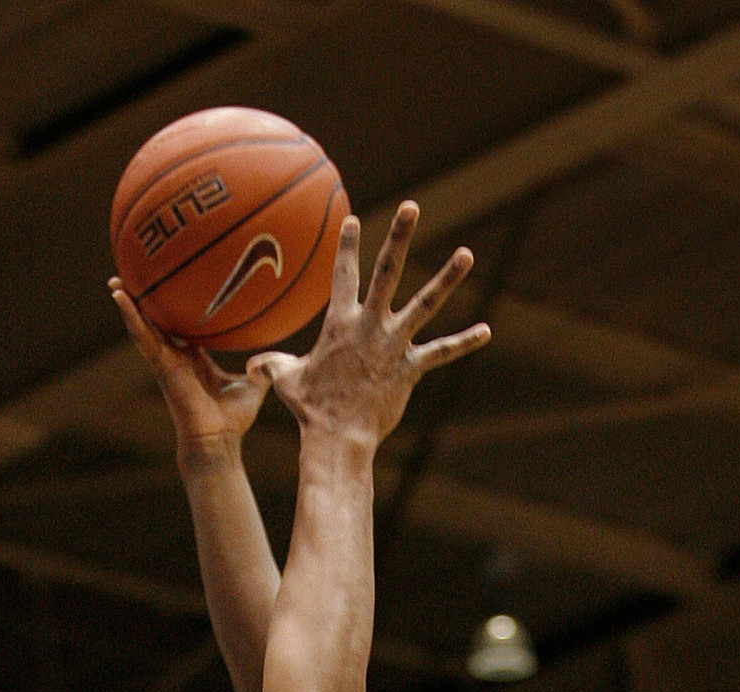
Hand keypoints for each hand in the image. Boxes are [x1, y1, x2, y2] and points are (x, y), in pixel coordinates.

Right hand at [109, 281, 270, 463]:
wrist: (217, 440)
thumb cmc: (233, 420)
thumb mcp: (253, 386)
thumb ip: (263, 369)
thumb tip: (277, 358)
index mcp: (194, 359)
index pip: (181, 328)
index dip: (175, 311)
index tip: (171, 292)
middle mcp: (176, 358)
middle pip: (156, 324)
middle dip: (145, 304)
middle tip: (134, 279)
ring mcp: (166, 361)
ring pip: (143, 326)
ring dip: (129, 304)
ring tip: (115, 280)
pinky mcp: (160, 365)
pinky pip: (142, 335)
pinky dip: (131, 316)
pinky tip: (119, 296)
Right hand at [251, 205, 488, 451]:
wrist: (338, 437)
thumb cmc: (311, 410)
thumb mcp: (286, 381)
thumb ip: (273, 366)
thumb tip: (254, 364)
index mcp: (341, 324)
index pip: (343, 275)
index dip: (347, 246)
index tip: (352, 220)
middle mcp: (370, 326)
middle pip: (387, 271)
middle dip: (399, 237)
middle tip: (411, 206)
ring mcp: (393, 345)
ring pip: (425, 304)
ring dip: (447, 279)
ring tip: (466, 254)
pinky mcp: (411, 369)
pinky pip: (442, 353)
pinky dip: (464, 342)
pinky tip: (485, 331)